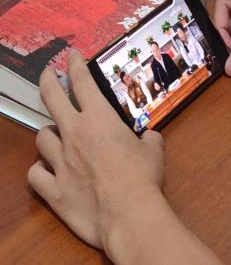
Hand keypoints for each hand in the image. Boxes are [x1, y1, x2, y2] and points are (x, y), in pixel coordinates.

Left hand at [27, 50, 164, 250]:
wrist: (128, 213)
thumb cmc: (143, 177)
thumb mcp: (154, 149)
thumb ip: (147, 139)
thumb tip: (147, 138)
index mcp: (100, 120)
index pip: (83, 83)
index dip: (75, 65)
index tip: (72, 56)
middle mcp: (75, 135)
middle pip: (52, 100)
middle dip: (47, 82)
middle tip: (47, 74)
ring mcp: (60, 161)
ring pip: (41, 138)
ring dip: (48, 133)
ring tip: (56, 134)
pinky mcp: (53, 189)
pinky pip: (36, 174)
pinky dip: (40, 169)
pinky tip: (47, 169)